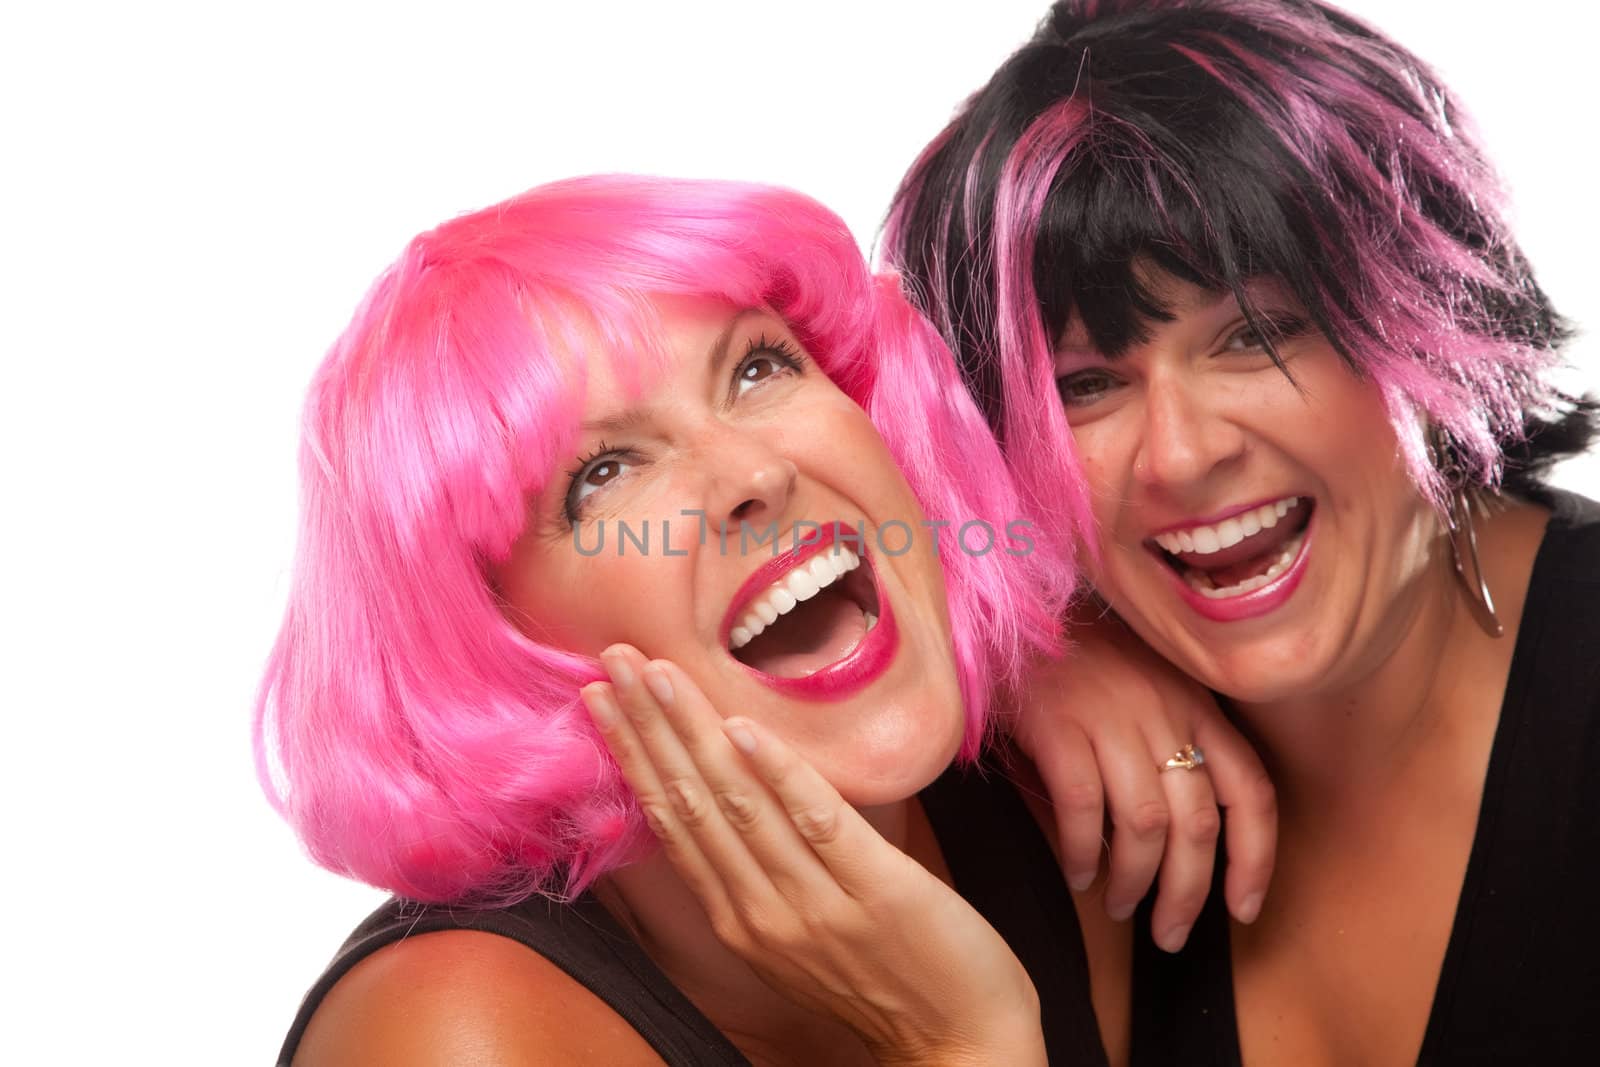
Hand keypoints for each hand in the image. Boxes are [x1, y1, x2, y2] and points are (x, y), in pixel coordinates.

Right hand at [582, 644, 1046, 1066]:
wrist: (962, 1048)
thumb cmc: (885, 982)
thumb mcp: (802, 937)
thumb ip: (764, 876)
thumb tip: (739, 796)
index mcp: (742, 919)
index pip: (672, 822)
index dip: (634, 756)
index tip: (601, 699)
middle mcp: (762, 912)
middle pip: (691, 803)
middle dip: (648, 727)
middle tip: (612, 661)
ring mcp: (817, 903)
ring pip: (739, 804)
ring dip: (694, 732)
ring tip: (660, 674)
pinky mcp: (877, 891)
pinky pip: (819, 823)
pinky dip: (781, 774)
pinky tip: (747, 728)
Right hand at [1013, 611, 1276, 950]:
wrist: (1009, 610)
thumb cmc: (1076, 659)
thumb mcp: (1144, 690)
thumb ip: (1167, 747)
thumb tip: (1174, 842)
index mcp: (1196, 704)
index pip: (1251, 791)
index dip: (1256, 858)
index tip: (1243, 908)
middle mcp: (1164, 711)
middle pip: (1198, 823)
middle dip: (1188, 893)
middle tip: (1169, 935)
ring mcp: (1112, 716)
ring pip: (1146, 824)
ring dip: (1135, 880)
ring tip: (1117, 905)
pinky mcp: (1058, 724)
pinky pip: (1084, 806)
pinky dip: (1084, 851)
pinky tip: (1077, 873)